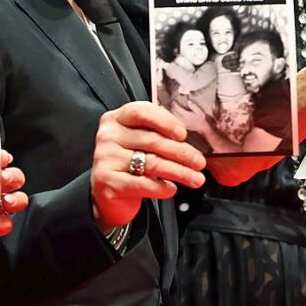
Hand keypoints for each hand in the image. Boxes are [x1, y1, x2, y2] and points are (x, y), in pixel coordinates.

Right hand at [90, 101, 205, 231]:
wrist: (107, 193)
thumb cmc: (128, 163)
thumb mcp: (138, 142)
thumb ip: (156, 134)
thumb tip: (187, 140)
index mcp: (116, 119)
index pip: (141, 111)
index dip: (165, 121)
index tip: (183, 134)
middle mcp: (108, 136)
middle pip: (152, 140)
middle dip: (181, 152)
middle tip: (199, 162)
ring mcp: (106, 159)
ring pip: (152, 163)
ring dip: (179, 171)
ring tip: (196, 178)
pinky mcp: (108, 182)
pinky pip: (143, 184)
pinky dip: (162, 188)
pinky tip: (172, 189)